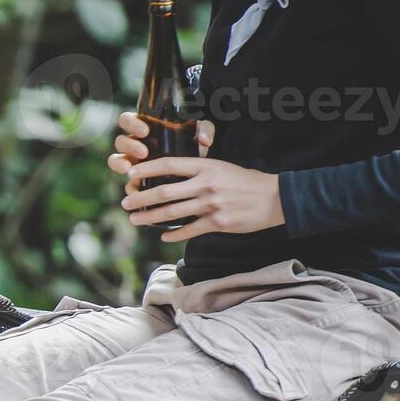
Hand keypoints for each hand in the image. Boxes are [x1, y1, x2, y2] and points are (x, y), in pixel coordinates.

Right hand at [107, 112, 214, 198]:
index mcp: (143, 128)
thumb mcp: (199, 133)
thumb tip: (204, 139)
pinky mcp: (137, 182)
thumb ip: (204, 129)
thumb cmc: (194, 145)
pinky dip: (130, 187)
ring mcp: (133, 163)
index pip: (127, 120)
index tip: (145, 131)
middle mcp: (134, 144)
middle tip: (143, 153)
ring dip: (120, 164)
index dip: (131, 124)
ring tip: (130, 171)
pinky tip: (137, 190)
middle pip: (120, 141)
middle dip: (129, 146)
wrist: (199, 172)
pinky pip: (127, 184)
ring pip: (116, 161)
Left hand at [122, 157, 284, 242]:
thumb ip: (197, 170)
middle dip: (141, 198)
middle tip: (125, 202)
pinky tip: (162, 236)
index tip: (130, 173)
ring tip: (135, 219)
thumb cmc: (245, 181)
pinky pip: (190, 230)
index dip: (146, 169)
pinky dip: (174, 234)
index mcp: (205, 166)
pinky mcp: (218, 223)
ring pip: (172, 213)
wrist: (274, 198)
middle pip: (164, 192)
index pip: (168, 165)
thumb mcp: (221, 167)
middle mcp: (206, 184)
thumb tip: (170, 174)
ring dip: (150, 217)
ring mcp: (211, 205)